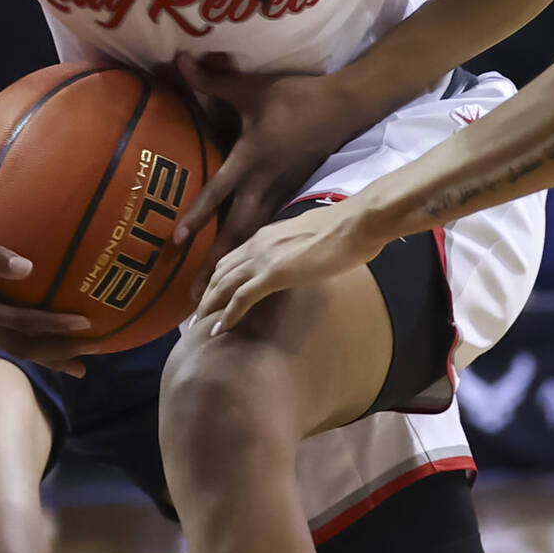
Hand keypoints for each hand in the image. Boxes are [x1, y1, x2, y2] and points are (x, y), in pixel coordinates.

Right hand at [0, 205, 96, 377]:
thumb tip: (28, 268)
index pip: (21, 324)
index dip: (53, 326)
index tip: (84, 324)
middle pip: (21, 346)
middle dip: (57, 352)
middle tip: (93, 353)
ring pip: (15, 343)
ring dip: (47, 350)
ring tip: (77, 360)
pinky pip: (9, 331)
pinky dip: (32, 336)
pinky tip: (47, 333)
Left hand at [172, 53, 364, 297]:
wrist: (345, 107)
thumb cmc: (296, 97)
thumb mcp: (252, 89)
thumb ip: (213, 81)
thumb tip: (177, 60)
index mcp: (251, 161)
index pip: (218, 193)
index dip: (197, 217)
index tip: (176, 243)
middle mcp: (265, 184)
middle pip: (236, 232)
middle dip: (216, 265)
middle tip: (195, 301)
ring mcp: (282, 192)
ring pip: (254, 236)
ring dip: (235, 264)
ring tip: (217, 298)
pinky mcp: (293, 193)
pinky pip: (269, 228)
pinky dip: (255, 251)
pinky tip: (248, 270)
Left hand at [195, 195, 386, 331]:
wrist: (357, 223)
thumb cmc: (344, 231)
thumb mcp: (309, 239)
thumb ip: (294, 250)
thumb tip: (297, 263)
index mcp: (266, 235)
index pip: (231, 258)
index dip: (217, 278)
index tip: (210, 296)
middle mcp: (258, 243)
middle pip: (220, 271)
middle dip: (206, 295)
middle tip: (196, 317)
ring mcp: (264, 257)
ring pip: (224, 284)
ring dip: (210, 307)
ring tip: (199, 327)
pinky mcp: (275, 273)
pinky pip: (242, 297)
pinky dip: (228, 314)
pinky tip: (220, 329)